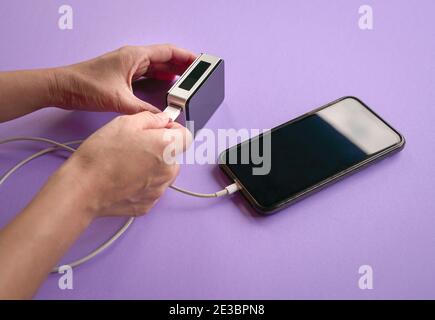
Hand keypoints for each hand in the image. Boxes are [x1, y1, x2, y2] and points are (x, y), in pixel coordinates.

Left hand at [51, 44, 195, 113]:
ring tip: (186, 82)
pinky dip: (159, 80)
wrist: (63, 88)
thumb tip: (162, 118)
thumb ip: (143, 110)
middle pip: (164, 59)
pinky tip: (166, 86)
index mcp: (134, 56)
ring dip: (171, 73)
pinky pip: (147, 75)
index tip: (199, 62)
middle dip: (181, 66)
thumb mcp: (119, 100)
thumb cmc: (85, 86)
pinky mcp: (123, 76)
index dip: (185, 57)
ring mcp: (128, 67)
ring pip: (156, 67)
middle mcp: (133, 59)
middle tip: (197, 75)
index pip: (168, 51)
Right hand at [57, 111, 191, 217]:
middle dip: (160, 149)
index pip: (186, 136)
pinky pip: (151, 189)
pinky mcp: (148, 204)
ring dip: (152, 167)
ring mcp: (159, 190)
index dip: (174, 130)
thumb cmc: (102, 155)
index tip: (160, 129)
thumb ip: (151, 118)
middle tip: (135, 146)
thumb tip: (163, 120)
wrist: (83, 188)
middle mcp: (169, 170)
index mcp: (167, 147)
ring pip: (163, 173)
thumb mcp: (125, 123)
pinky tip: (124, 179)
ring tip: (126, 164)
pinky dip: (142, 184)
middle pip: (174, 156)